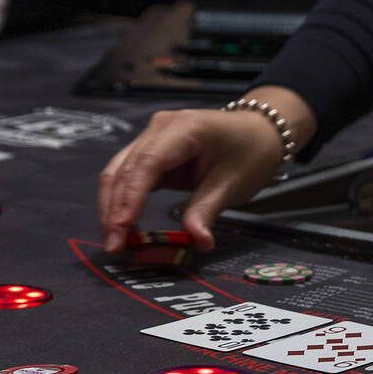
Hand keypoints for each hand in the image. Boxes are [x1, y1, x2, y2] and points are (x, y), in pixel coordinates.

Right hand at [98, 86, 315, 253]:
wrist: (259, 132)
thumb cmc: (250, 153)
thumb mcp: (232, 185)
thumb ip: (207, 212)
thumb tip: (197, 243)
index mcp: (183, 128)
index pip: (146, 164)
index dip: (130, 198)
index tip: (120, 228)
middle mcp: (159, 128)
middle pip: (124, 169)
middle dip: (115, 209)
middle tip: (113, 245)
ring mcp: (152, 137)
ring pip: (120, 172)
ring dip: (113, 206)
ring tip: (114, 240)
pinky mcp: (152, 152)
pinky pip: (130, 176)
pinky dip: (124, 200)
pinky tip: (122, 225)